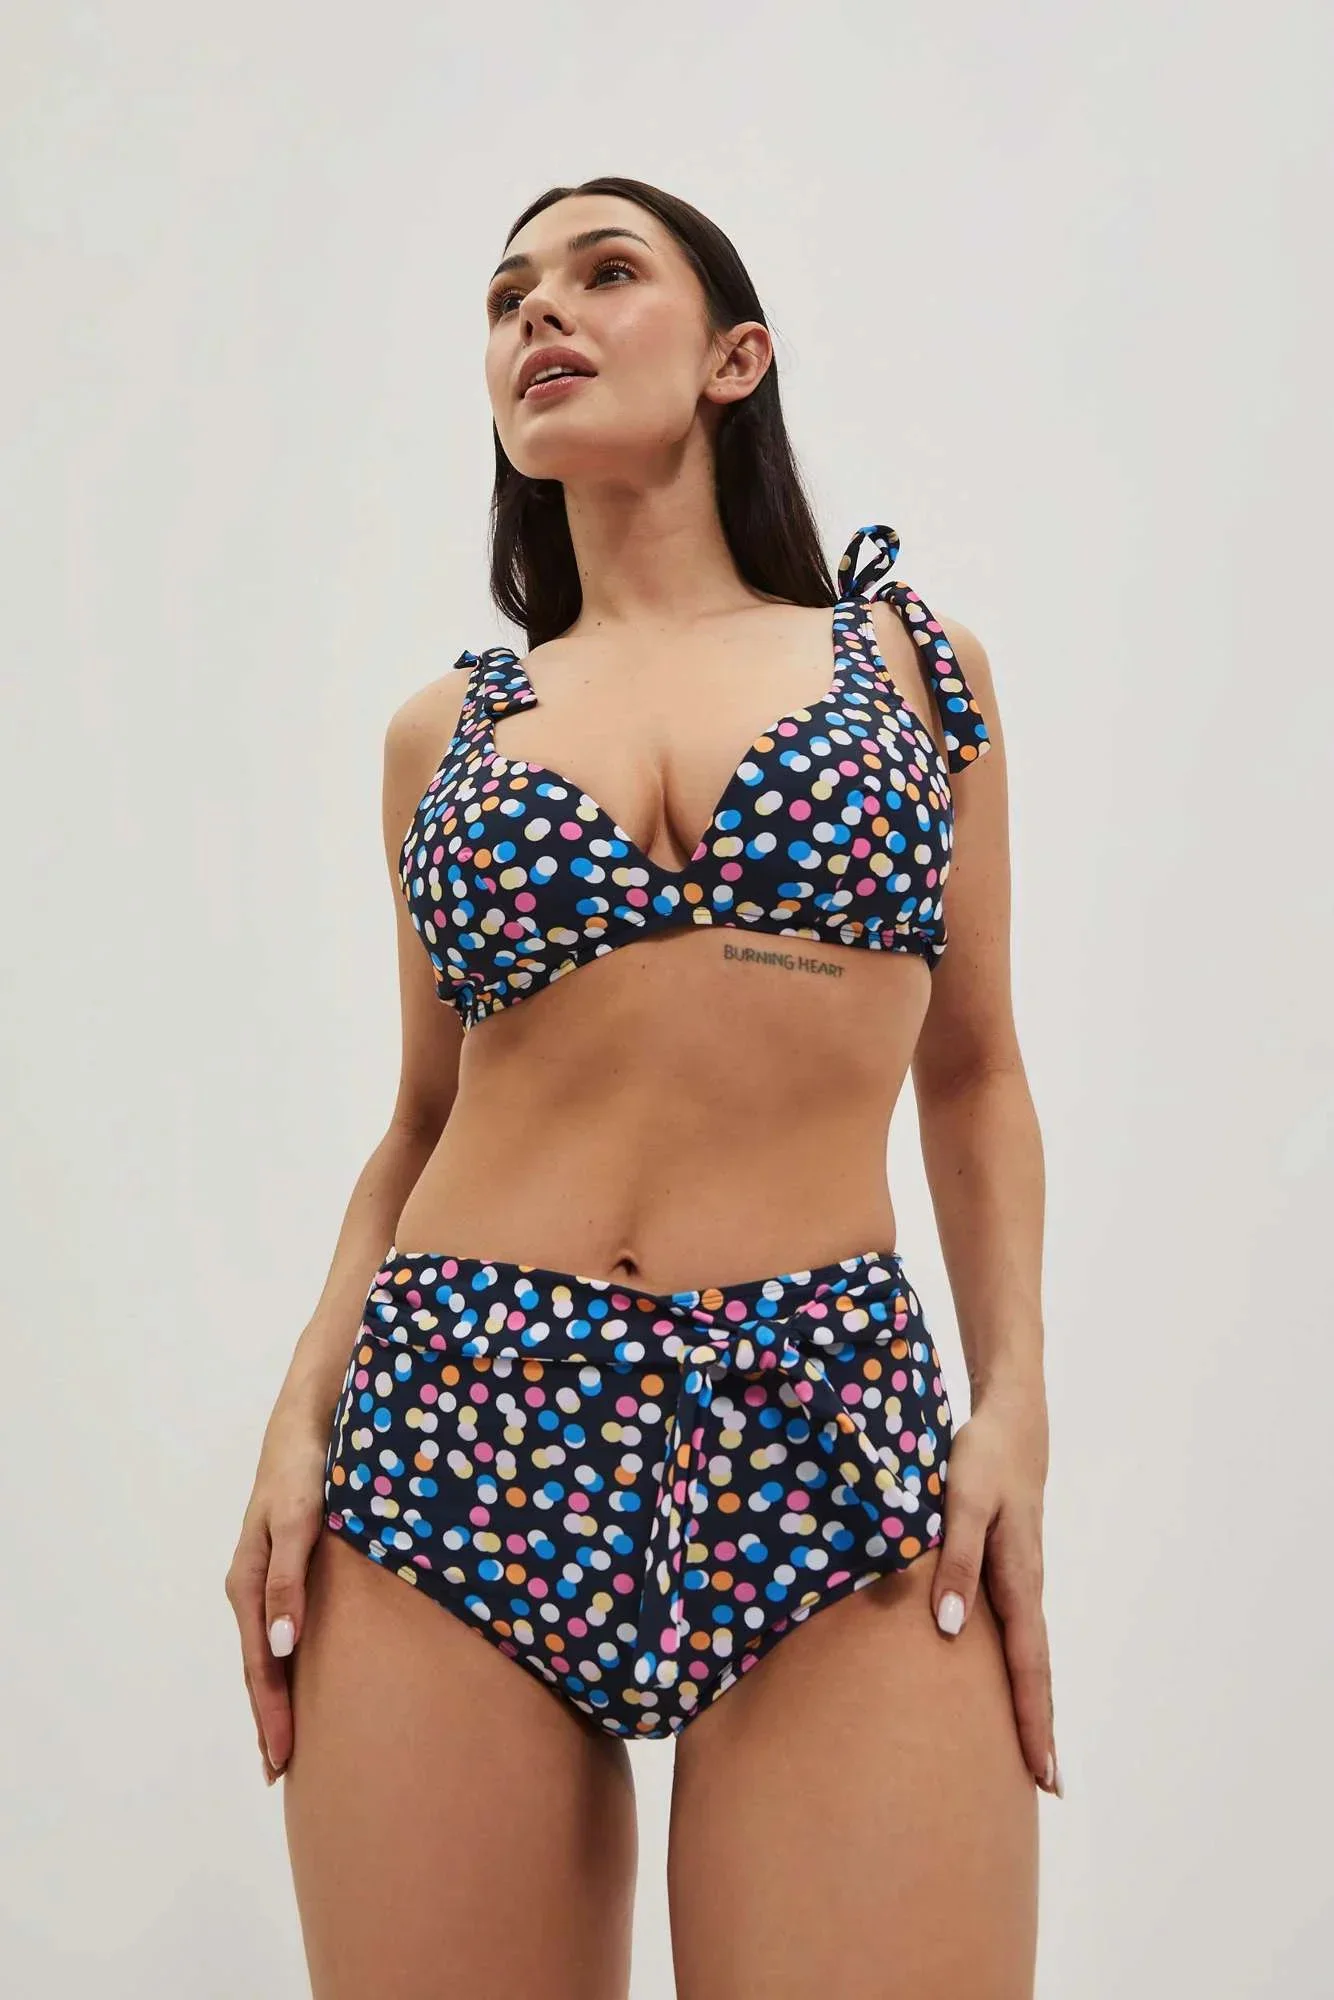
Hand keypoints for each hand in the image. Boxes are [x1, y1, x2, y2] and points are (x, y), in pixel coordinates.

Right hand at [224, 1401, 330, 1786]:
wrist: (306, 1422)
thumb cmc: (305, 1469)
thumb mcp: (299, 1523)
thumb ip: (290, 1583)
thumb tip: (283, 1648)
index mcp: (249, 1584)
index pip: (260, 1666)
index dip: (271, 1714)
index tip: (282, 1760)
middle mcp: (252, 1587)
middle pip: (258, 1667)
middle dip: (267, 1719)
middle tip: (277, 1773)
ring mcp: (266, 1578)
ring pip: (267, 1651)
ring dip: (274, 1696)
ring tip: (285, 1742)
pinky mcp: (285, 1566)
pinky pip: (281, 1628)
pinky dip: (286, 1663)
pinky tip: (298, 1677)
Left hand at [930, 1383, 1060, 1796]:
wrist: (1011, 1422)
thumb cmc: (983, 1459)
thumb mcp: (963, 1503)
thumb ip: (957, 1561)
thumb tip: (950, 1630)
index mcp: (1017, 1580)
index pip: (1027, 1665)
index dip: (1031, 1718)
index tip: (1042, 1771)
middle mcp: (1025, 1589)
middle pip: (1035, 1671)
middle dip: (1039, 1727)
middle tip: (1048, 1786)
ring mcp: (1020, 1580)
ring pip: (1028, 1654)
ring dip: (1031, 1702)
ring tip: (1031, 1752)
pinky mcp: (1009, 1568)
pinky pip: (1017, 1632)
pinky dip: (1019, 1668)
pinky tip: (1007, 1683)